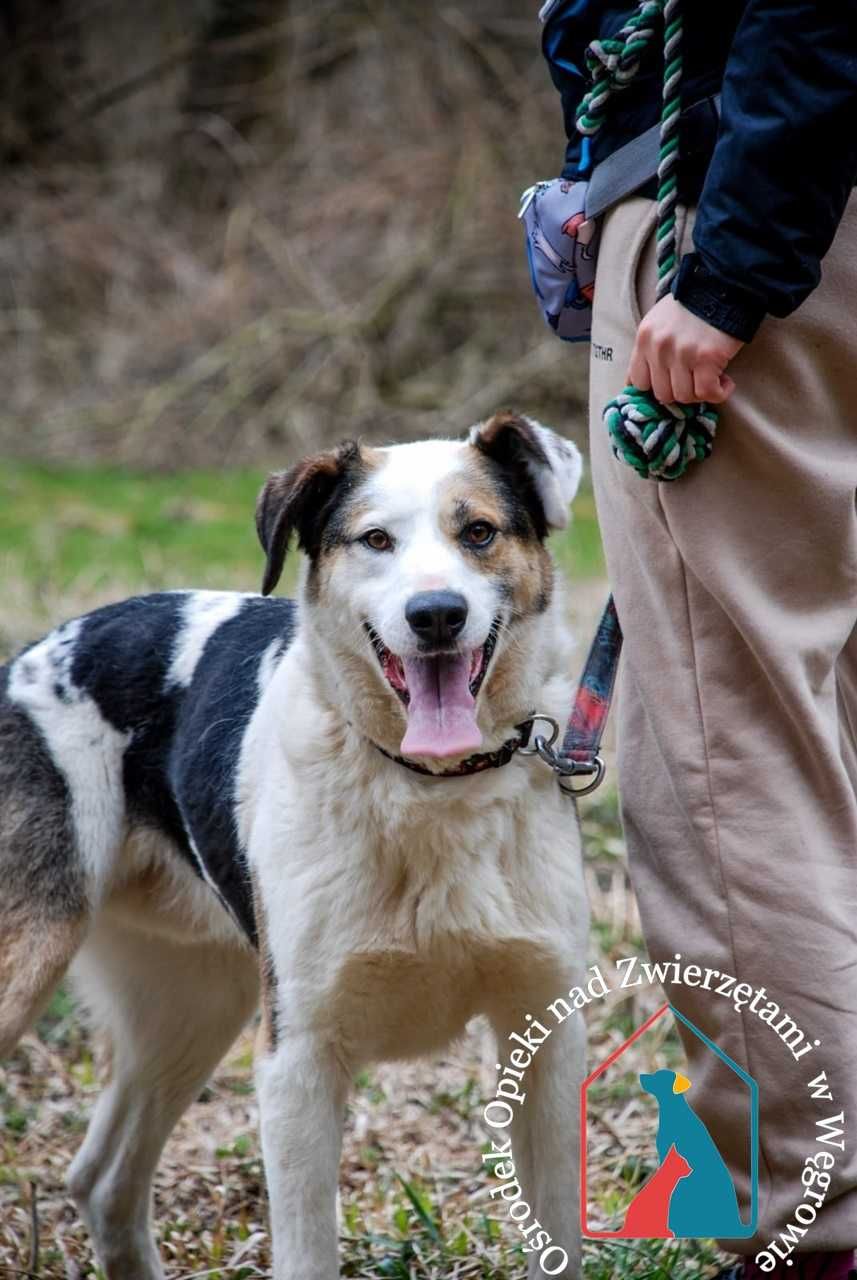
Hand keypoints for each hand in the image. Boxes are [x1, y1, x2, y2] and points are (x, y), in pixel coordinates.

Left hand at [628, 294, 743, 405]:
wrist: (724, 283)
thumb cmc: (693, 305)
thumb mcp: (659, 322)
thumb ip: (650, 348)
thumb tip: (642, 384)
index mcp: (645, 338)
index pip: (638, 382)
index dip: (655, 387)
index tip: (671, 384)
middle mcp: (659, 348)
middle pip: (662, 394)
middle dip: (680, 390)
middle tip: (695, 379)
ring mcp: (682, 354)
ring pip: (684, 396)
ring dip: (700, 392)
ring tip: (711, 377)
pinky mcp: (706, 358)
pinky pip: (707, 393)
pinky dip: (719, 393)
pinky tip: (725, 383)